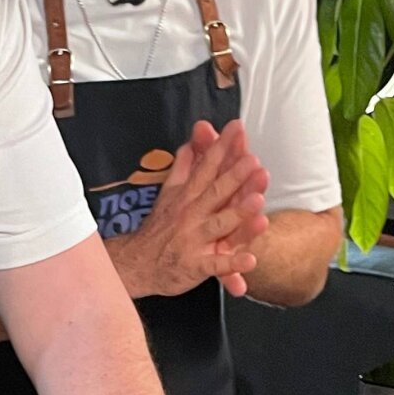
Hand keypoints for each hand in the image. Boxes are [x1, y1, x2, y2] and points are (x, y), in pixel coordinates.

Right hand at [111, 119, 268, 299]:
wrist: (136, 265)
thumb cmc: (157, 230)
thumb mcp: (166, 195)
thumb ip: (181, 170)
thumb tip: (189, 144)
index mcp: (187, 197)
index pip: (206, 167)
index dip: (221, 147)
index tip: (236, 128)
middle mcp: (191, 216)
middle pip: (216, 192)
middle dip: (234, 176)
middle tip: (252, 161)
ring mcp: (194, 242)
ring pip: (219, 225)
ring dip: (238, 214)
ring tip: (258, 201)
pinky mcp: (196, 267)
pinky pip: (216, 266)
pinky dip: (232, 264)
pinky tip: (250, 260)